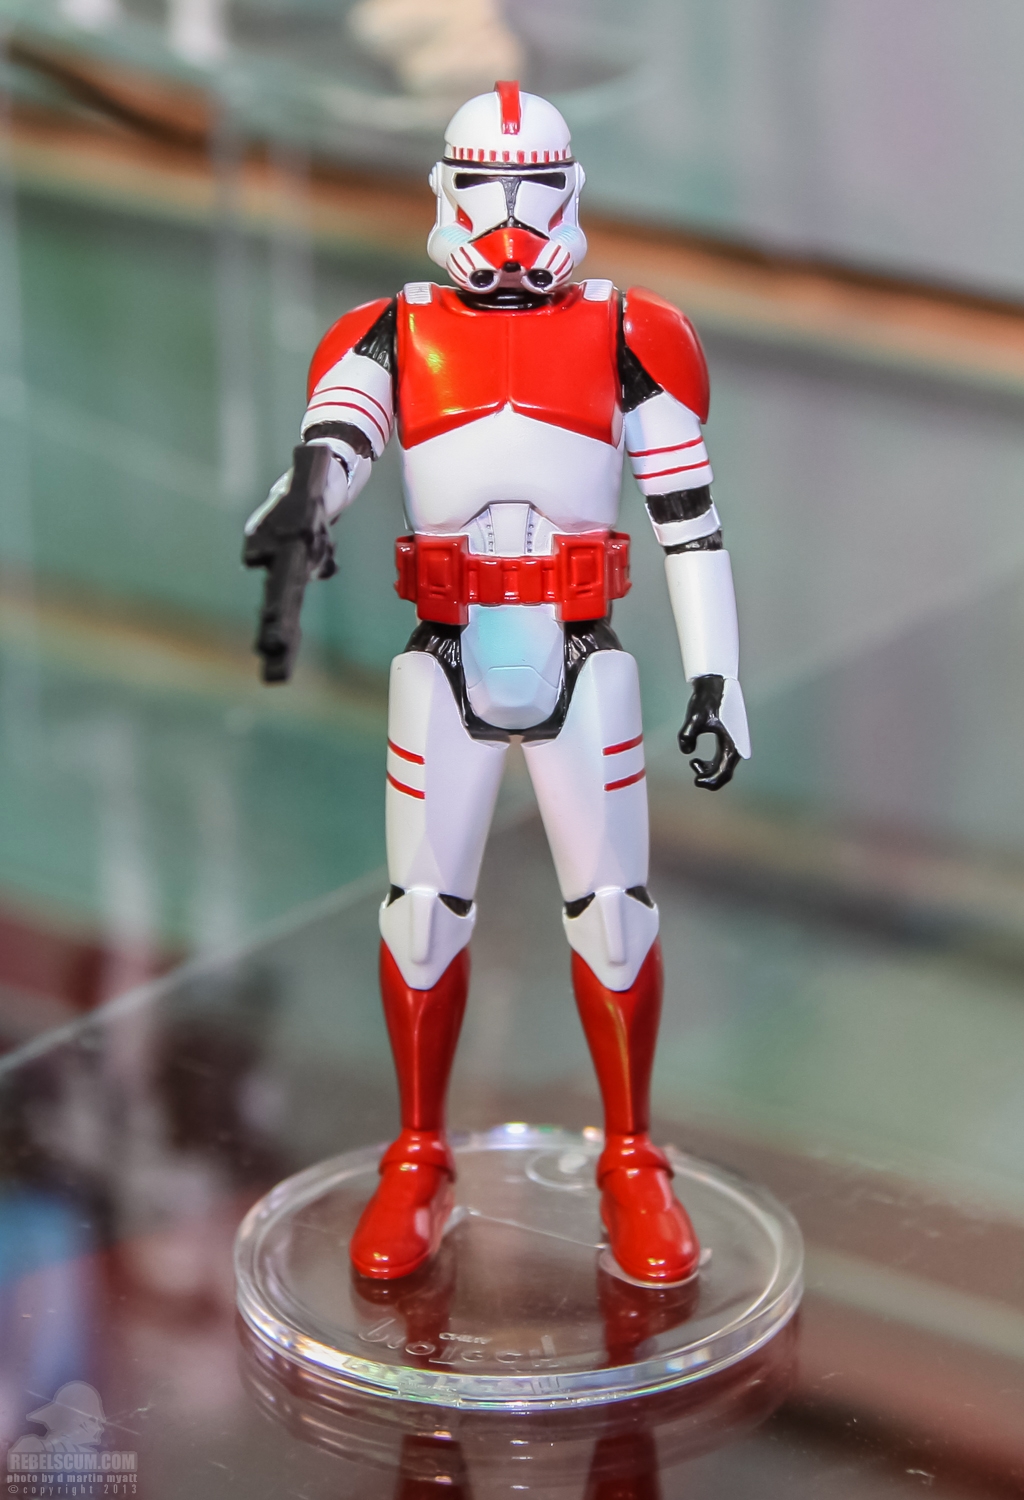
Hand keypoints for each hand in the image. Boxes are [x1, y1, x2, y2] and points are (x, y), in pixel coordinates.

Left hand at [678, 674, 739, 789]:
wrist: (714, 685)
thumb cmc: (707, 700)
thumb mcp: (695, 718)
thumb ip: (687, 735)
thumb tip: (687, 751)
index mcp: (731, 744)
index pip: (724, 773)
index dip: (711, 782)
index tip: (696, 781)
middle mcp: (735, 746)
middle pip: (725, 773)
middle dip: (709, 778)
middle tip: (695, 777)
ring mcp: (733, 743)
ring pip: (724, 767)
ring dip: (710, 771)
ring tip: (695, 763)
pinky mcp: (728, 739)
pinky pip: (721, 760)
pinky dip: (711, 764)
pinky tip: (697, 759)